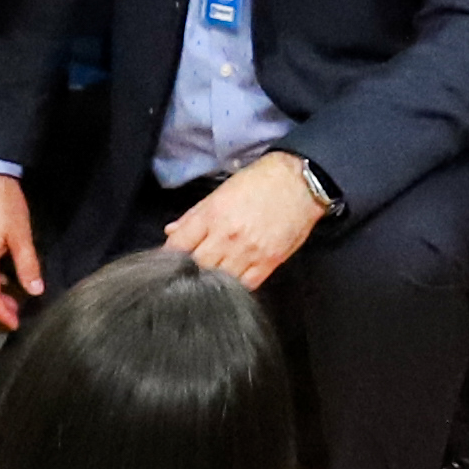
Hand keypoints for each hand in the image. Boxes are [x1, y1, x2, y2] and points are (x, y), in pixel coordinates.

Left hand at [161, 149, 323, 288]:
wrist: (300, 182)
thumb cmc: (260, 181)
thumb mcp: (221, 190)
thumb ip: (194, 215)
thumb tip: (172, 232)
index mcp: (212, 215)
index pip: (178, 245)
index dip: (168, 255)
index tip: (168, 261)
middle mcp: (228, 236)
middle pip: (196, 266)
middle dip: (188, 270)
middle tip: (187, 272)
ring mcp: (249, 252)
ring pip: (218, 280)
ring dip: (210, 281)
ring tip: (208, 279)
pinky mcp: (269, 263)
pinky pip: (246, 285)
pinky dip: (235, 286)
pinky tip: (230, 282)